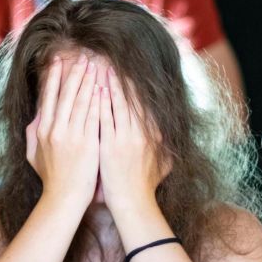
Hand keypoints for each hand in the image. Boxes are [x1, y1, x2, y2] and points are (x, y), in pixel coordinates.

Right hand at [26, 54, 100, 208]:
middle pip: (65, 95)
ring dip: (87, 81)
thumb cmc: (51, 179)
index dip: (54, 78)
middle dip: (74, 74)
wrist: (64, 198)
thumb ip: (32, 135)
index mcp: (42, 131)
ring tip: (94, 65)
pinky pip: (93, 116)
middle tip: (81, 57)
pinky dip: (97, 101)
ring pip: (80, 102)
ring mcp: (71, 136)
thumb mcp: (33, 156)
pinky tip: (102, 87)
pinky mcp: (87, 143)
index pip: (48, 98)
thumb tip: (34, 119)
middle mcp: (55, 130)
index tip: (58, 62)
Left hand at [98, 67, 170, 211]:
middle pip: (132, 98)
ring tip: (99, 67)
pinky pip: (105, 118)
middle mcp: (143, 133)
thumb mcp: (165, 163)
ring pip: (118, 104)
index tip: (127, 70)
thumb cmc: (146, 185)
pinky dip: (100, 103)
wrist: (133, 202)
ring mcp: (126, 138)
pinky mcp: (111, 145)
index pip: (145, 103)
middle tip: (110, 59)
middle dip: (120, 77)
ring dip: (108, 84)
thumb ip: (166, 147)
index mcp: (155, 134)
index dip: (135, 85)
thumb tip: (169, 136)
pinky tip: (93, 89)